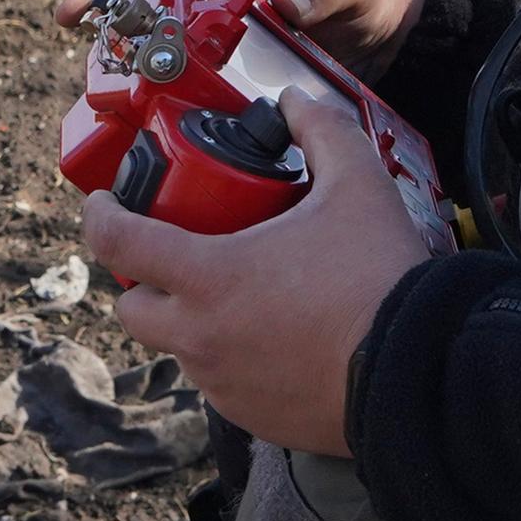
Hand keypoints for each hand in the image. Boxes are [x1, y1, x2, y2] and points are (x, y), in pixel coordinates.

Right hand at [50, 0, 424, 77]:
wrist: (399, 50)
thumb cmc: (371, 1)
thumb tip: (289, 1)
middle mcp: (221, 1)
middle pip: (149, 1)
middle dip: (109, 13)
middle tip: (78, 26)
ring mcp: (225, 46)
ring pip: (161, 50)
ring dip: (129, 64)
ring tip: (105, 83)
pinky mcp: (236, 87)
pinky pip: (190, 93)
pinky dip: (163, 105)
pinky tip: (143, 122)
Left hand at [80, 91, 436, 455]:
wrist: (420, 372)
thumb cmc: (380, 282)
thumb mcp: (357, 186)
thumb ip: (323, 132)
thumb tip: (297, 103)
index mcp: (209, 277)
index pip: (118, 241)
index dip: (99, 215)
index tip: (104, 203)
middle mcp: (201, 336)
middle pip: (133, 307)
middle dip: (143, 278)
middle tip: (175, 253)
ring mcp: (222, 382)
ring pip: (177, 348)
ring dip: (190, 320)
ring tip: (237, 294)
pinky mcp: (250, 416)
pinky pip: (219, 383)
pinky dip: (229, 358)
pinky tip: (269, 336)